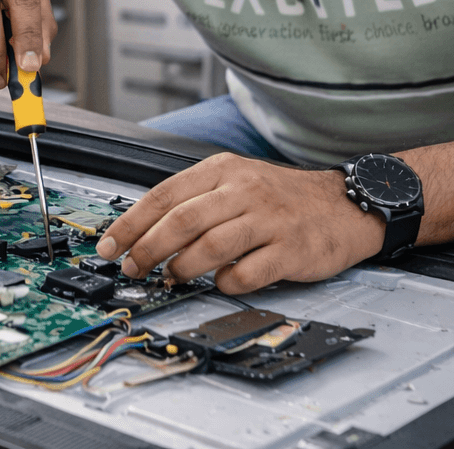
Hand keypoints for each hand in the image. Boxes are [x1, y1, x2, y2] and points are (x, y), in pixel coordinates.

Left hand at [94, 153, 384, 294]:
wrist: (344, 204)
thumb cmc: (283, 197)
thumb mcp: (237, 180)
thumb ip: (196, 199)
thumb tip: (145, 232)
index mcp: (223, 170)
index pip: (164, 194)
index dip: (131, 223)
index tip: (109, 245)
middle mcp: (244, 190)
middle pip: (181, 221)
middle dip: (147, 249)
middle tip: (133, 268)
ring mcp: (268, 220)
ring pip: (209, 246)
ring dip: (181, 267)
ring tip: (171, 277)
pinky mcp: (290, 250)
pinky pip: (246, 273)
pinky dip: (226, 282)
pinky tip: (221, 282)